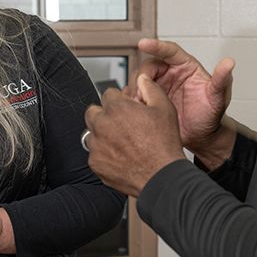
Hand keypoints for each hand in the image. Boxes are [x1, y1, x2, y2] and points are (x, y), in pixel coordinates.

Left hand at [84, 74, 186, 196]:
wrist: (161, 176)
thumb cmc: (164, 145)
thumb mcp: (165, 108)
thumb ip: (150, 88)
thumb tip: (142, 79)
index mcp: (117, 108)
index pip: (108, 94)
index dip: (119, 100)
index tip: (125, 107)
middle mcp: (102, 125)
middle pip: (93, 112)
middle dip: (104, 115)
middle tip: (121, 124)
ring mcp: (96, 145)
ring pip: (91, 133)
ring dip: (102, 135)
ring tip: (122, 142)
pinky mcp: (95, 163)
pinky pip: (94, 153)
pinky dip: (104, 154)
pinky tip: (120, 156)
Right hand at [126, 39, 236, 167]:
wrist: (203, 137)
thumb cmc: (212, 115)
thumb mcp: (219, 98)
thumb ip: (222, 80)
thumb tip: (229, 63)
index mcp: (186, 67)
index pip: (169, 51)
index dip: (156, 46)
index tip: (143, 43)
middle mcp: (170, 73)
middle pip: (149, 66)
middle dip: (142, 77)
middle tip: (141, 93)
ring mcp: (159, 86)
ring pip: (140, 80)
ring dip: (135, 90)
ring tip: (139, 104)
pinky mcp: (150, 100)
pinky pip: (136, 94)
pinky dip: (132, 99)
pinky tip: (134, 108)